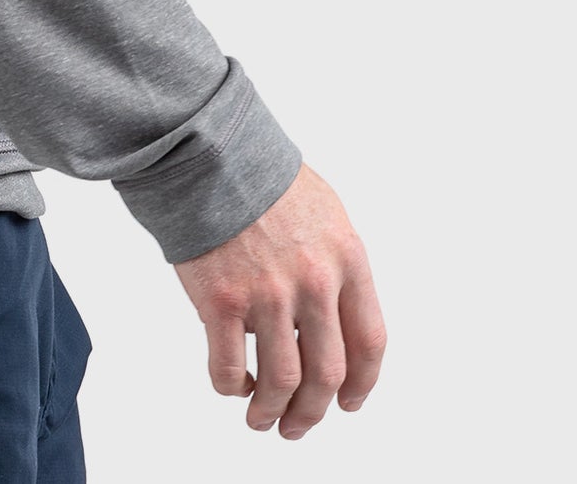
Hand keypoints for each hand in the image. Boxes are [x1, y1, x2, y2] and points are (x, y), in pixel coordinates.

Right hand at [172, 163, 384, 438]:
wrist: (207, 151)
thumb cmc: (261, 176)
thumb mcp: (324, 211)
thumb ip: (337, 264)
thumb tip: (334, 317)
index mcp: (346, 259)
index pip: (369, 343)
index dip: (361, 384)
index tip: (349, 402)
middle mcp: (313, 283)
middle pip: (326, 374)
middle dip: (313, 412)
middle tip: (298, 425)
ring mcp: (266, 295)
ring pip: (281, 382)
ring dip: (272, 411)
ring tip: (262, 420)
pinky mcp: (220, 301)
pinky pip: (227, 366)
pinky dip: (231, 386)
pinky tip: (232, 385)